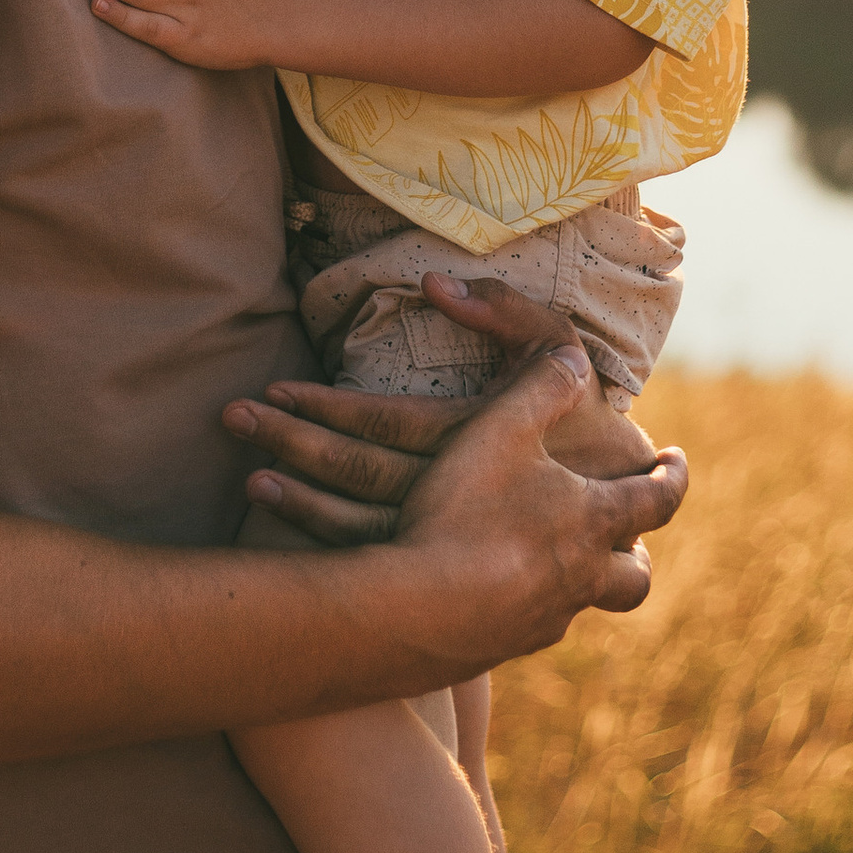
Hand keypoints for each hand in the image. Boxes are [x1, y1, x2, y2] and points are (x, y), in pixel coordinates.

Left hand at [227, 276, 676, 546]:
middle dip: (294, 444)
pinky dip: (324, 538)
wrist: (620, 513)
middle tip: (232, 418)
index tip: (277, 388)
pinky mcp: (446, 566)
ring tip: (248, 473)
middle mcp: (462, 496)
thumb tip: (434, 286)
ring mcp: (453, 540)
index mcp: (483, 439)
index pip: (389, 424)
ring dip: (300, 498)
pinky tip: (281, 516)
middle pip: (363, 473)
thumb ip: (507, 312)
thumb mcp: (561, 353)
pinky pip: (375, 557)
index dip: (330, 406)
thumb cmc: (584, 421)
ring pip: (363, 526)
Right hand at [372, 342, 685, 656]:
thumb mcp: (501, 428)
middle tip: (633, 535)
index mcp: (593, 522)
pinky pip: (534, 624)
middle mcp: (582, 578)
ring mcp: (545, 620)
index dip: (675, 477)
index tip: (678, 461)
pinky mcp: (506, 647)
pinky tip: (497, 586)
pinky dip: (531, 602)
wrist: (412, 611)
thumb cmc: (463, 513)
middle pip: (635, 576)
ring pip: (584, 603)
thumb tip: (577, 360)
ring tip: (561, 561)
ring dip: (584, 579)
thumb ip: (543, 385)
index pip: (659, 500)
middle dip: (638, 551)